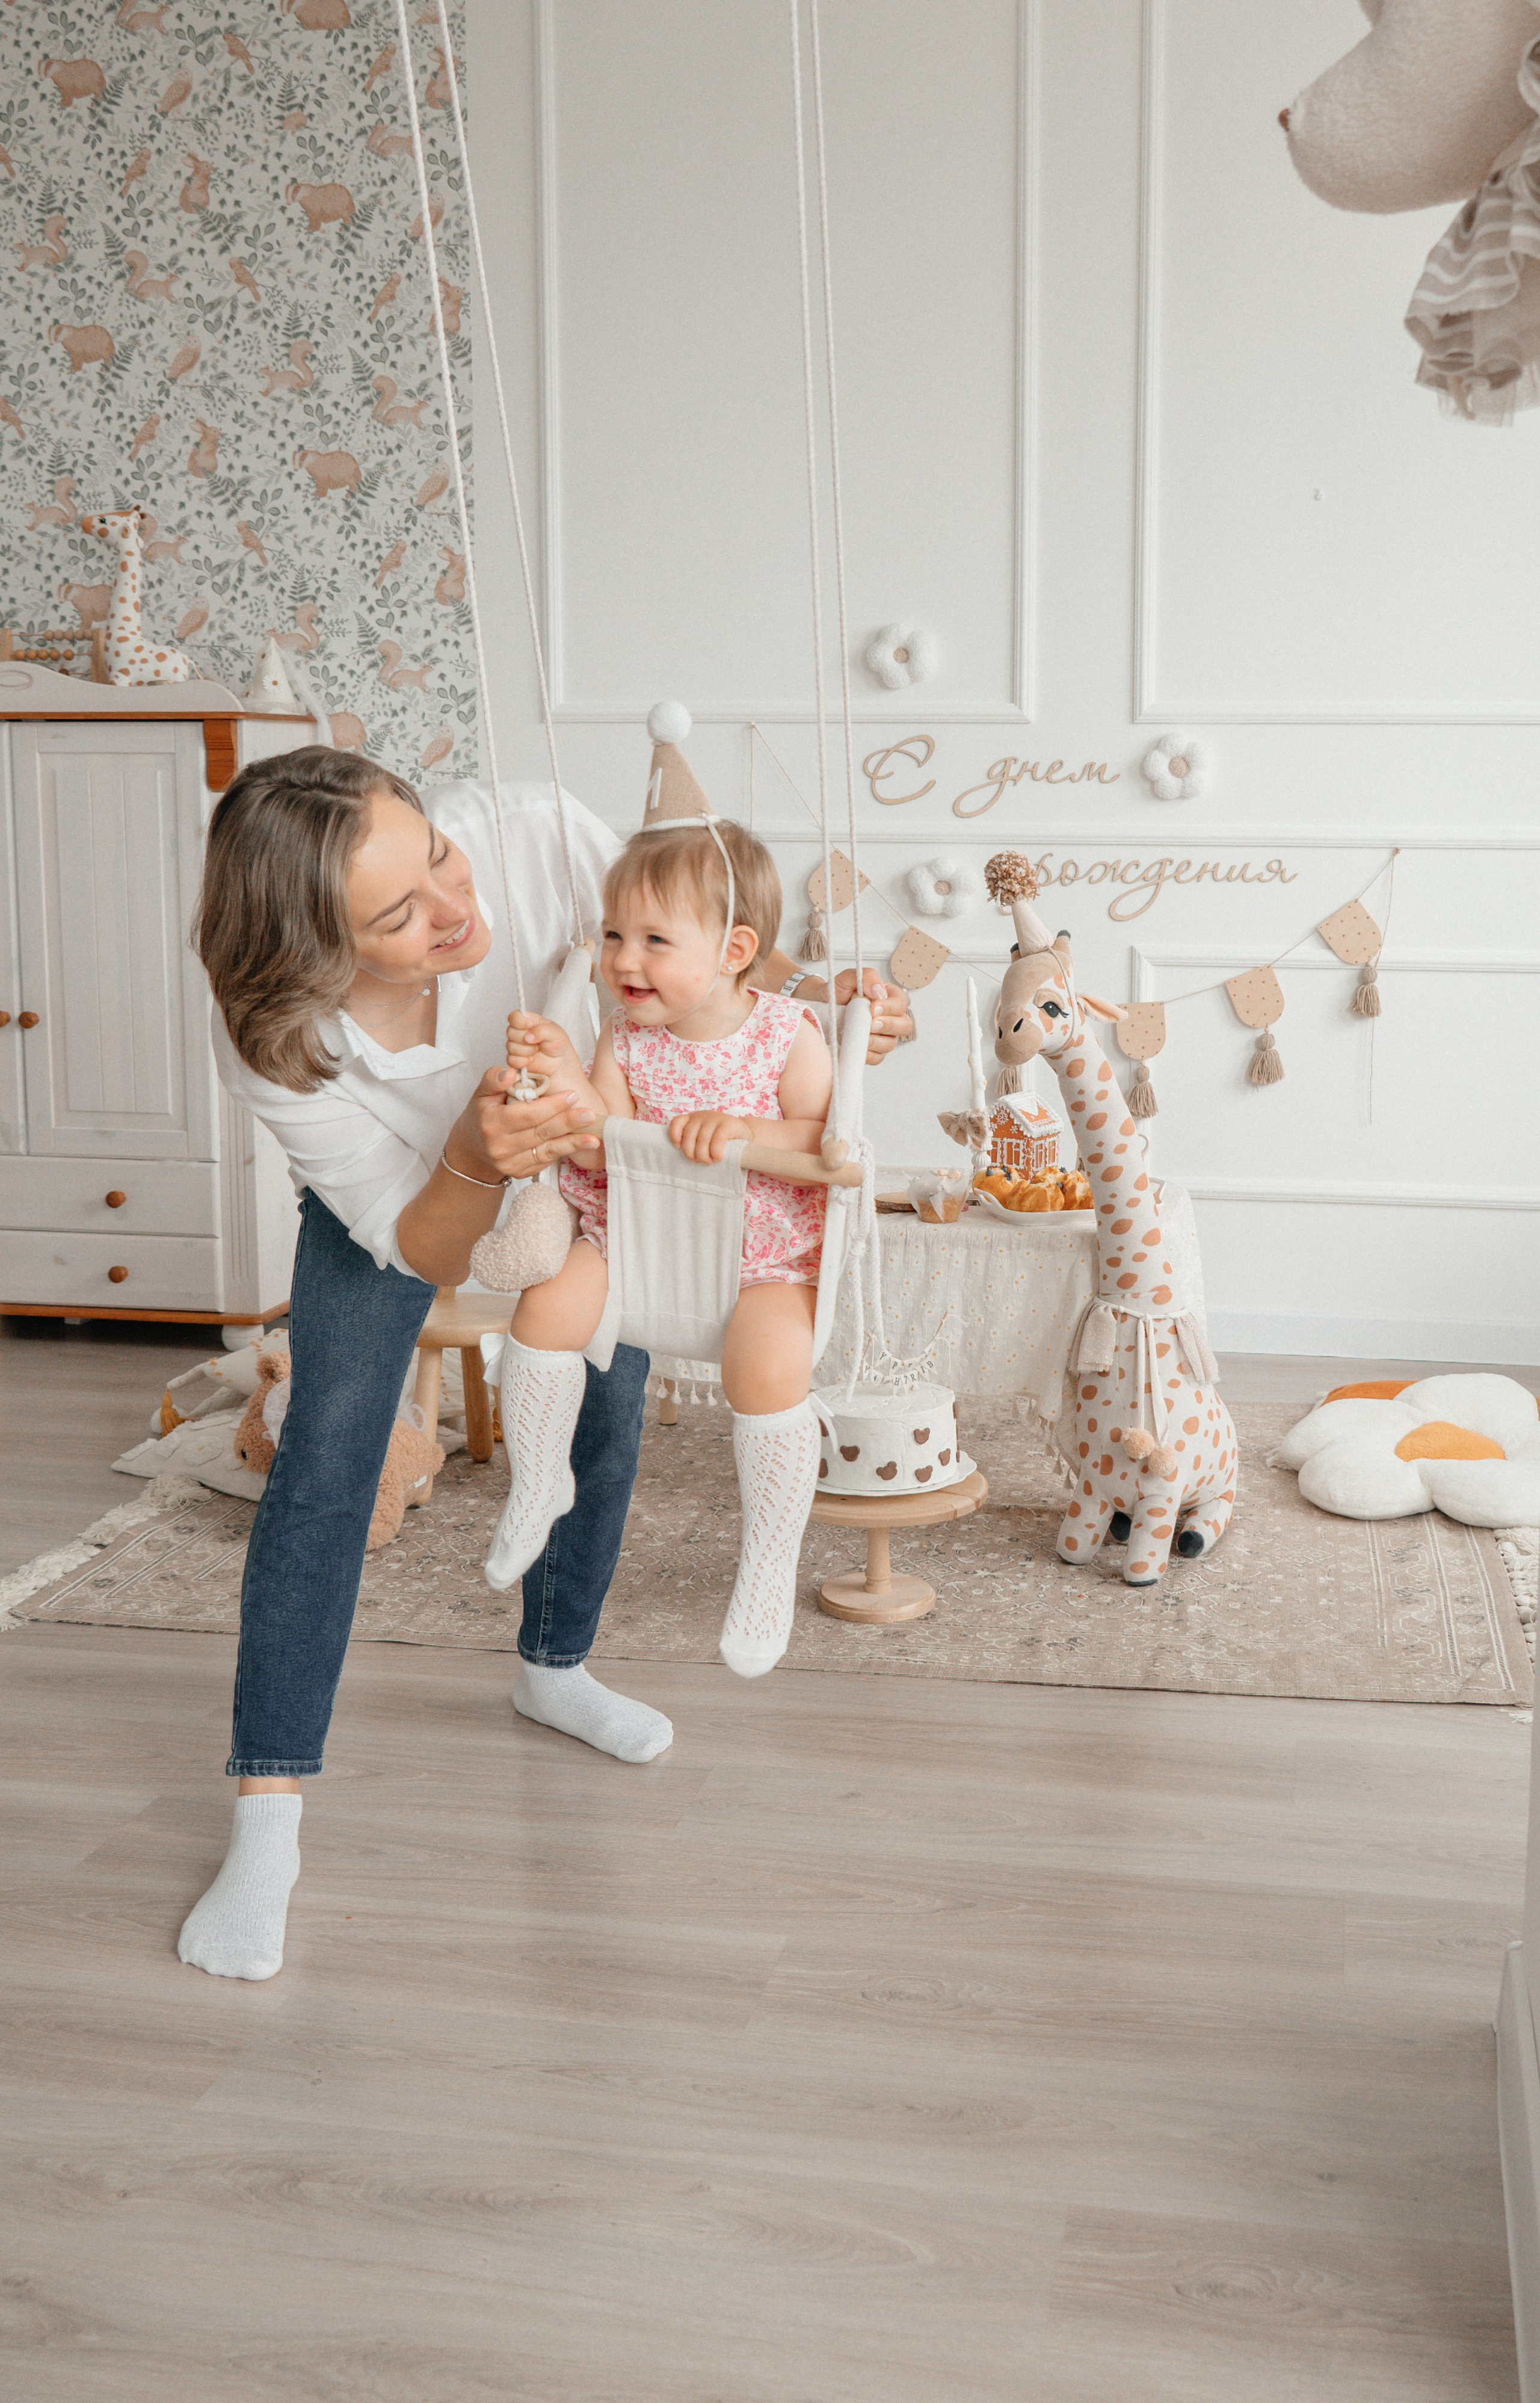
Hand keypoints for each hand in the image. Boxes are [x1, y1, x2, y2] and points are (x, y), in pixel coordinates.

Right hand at [453, 1067, 603, 1184]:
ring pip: (547, 1151)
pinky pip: (546, 1160)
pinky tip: (581, 1144)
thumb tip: (511, 1072)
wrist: (472, 1149)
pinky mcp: (520, 1173)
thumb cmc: (482, 1115)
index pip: (527, 1114)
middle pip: (541, 1133)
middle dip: (568, 1123)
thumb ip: (493, 1079)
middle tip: (590, 1113)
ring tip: (594, 1137)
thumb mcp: (481, 1093)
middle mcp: (500, 1147)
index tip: (572, 1095)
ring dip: (573, 1143)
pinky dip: (564, 1151)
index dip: (551, 1106)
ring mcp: (510, 1163)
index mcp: (492, 1123)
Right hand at [505, 1010, 583, 1091]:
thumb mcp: (556, 1033)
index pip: (514, 1016)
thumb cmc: (558, 1045)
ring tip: (537, 1051)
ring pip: (510, 1047)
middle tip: (538, 1043)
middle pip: (510, 1031)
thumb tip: (528, 1037)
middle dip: (525, 1039)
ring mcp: (516, 1046)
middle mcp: (520, 1032)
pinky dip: (522, 1061)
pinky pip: (511, 1060)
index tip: (530, 1026)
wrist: (560, 1064)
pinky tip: (531, 1060)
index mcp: (529, 1021)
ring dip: (526, 1051)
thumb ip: (542, 1030)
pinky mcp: (515, 1060)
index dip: (519, 1021)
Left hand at [667, 1110, 751, 1162]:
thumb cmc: (720, 1141)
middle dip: (690, 1153)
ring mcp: (715, 1118)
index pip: (676, 1122)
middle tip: (697, 1161)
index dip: (674, 1136)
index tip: (678, 1148)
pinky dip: (715, 1152)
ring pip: (702, 1139)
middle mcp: (702, 1116)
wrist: (745, 1134)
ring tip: (709, 1162)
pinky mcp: (728, 1124)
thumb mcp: (704, 1137)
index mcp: (693, 1119)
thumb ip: (693, 1141)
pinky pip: (717, 1140)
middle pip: (688, 1136)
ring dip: (703, 1156)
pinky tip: (718, 1158)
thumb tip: (683, 1156)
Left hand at [780, 966, 912, 1060]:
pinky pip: (877, 1058)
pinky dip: (867, 1054)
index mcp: (889, 997)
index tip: (872, 1008)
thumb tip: (879, 992)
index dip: (890, 1007)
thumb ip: (866, 977)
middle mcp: (890, 1017)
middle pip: (905, 1026)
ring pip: (891, 1044)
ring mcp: (883, 1036)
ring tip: (858, 1035)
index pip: (901, 1003)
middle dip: (888, 1026)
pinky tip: (855, 1047)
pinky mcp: (873, 1051)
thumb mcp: (848, 978)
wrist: (820, 1007)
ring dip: (875, 1041)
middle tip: (871, 1024)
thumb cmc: (837, 992)